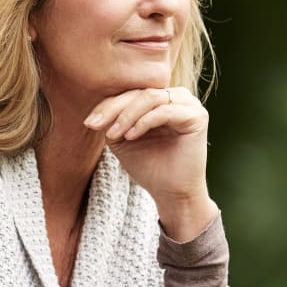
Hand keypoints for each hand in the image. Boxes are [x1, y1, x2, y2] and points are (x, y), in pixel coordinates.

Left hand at [83, 87, 217, 241]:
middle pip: (139, 92)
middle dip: (114, 109)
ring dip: (127, 115)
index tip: (88, 123)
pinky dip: (144, 122)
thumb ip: (114, 120)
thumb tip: (97, 110)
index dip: (107, 105)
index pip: (131, 93)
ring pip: (150, 97)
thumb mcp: (123, 139)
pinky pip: (165, 111)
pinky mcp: (197, 116)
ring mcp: (189, 104)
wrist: (172, 193)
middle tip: (95, 125)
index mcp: (161, 99)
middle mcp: (177, 97)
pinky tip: (131, 136)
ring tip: (114, 134)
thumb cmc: (149, 166)